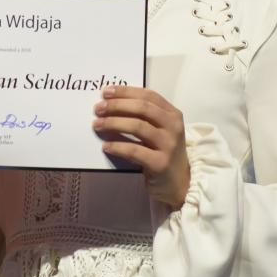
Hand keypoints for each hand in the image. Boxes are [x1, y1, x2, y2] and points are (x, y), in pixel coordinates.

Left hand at [92, 86, 189, 209]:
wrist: (179, 184)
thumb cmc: (163, 153)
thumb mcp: (160, 131)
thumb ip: (144, 117)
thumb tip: (111, 104)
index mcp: (173, 115)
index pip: (148, 96)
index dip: (126, 92)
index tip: (106, 92)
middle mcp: (173, 127)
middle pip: (142, 108)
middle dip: (117, 105)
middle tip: (98, 108)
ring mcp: (169, 146)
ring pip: (138, 127)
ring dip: (113, 123)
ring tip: (97, 125)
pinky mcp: (160, 164)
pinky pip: (134, 151)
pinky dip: (117, 146)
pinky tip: (105, 146)